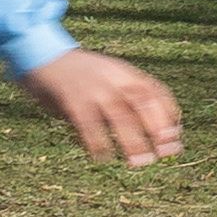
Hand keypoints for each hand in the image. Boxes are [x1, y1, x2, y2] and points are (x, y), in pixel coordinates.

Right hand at [29, 41, 181, 166]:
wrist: (41, 54)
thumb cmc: (80, 74)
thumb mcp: (110, 75)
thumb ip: (130, 94)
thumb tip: (158, 131)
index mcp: (125, 73)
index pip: (156, 93)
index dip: (169, 117)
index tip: (175, 139)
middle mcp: (113, 79)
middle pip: (142, 104)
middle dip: (157, 129)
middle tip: (165, 154)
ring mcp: (93, 90)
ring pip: (120, 117)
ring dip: (133, 142)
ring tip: (140, 162)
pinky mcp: (72, 101)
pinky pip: (89, 127)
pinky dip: (98, 144)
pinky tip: (102, 157)